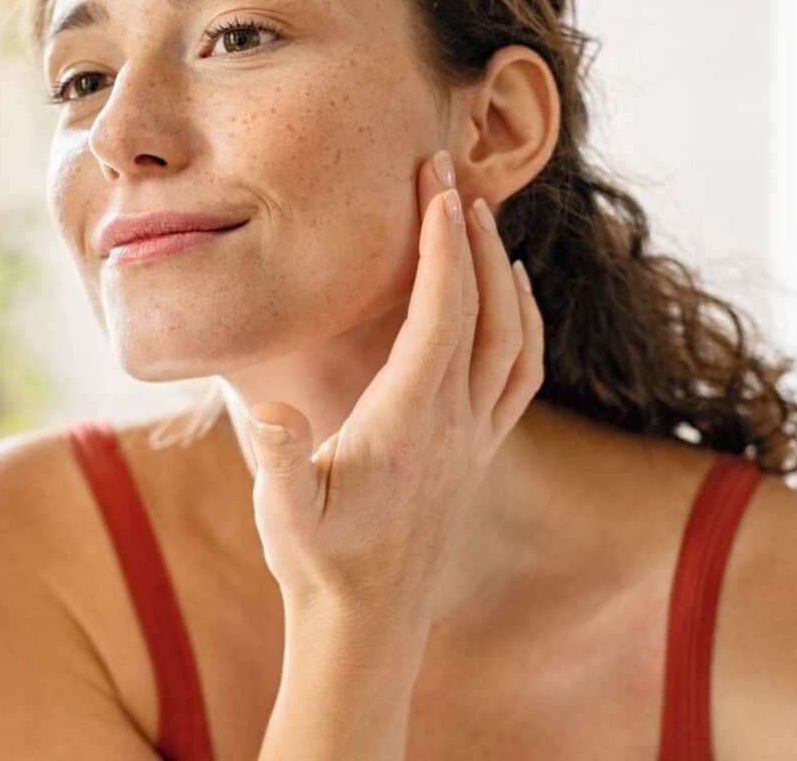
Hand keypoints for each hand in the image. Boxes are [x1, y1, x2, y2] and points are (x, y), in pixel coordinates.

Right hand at [246, 151, 544, 620]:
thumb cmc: (317, 564)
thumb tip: (274, 412)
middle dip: (470, 234)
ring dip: (502, 271)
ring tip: (477, 217)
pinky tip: (510, 296)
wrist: (367, 625)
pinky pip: (521, 371)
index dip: (440, 244)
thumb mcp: (284, 514)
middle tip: (448, 171)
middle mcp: (457, 424)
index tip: (431, 183)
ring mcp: (476, 438)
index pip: (441, 313)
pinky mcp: (479, 452)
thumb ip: (281, 460)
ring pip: (515, 337)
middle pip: (486, 309)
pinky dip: (523, 320)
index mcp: (411, 422)